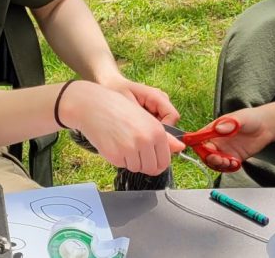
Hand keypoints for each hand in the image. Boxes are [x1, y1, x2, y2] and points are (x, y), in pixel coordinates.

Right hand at [61, 81, 184, 175]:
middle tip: (135, 149)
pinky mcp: (115, 156)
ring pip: (137, 168)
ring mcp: (130, 149)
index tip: (151, 156)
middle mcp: (146, 141)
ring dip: (131, 160)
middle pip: (152, 169)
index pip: (165, 161)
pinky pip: (123, 166)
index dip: (158, 161)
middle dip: (145, 164)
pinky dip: (119, 158)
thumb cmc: (120, 110)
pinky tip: (114, 143)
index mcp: (157, 131)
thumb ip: (164, 137)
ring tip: (123, 141)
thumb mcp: (145, 119)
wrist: (94, 106)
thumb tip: (181, 148)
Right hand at [199, 108, 273, 171]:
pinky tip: (236, 164)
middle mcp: (217, 141)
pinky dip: (228, 168)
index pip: (200, 138)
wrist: (266, 126)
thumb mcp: (240, 119)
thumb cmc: (251, 118)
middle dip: (210, 158)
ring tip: (229, 162)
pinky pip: (226, 166)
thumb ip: (229, 124)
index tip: (204, 150)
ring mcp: (225, 150)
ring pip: (215, 162)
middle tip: (219, 159)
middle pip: (205, 153)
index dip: (198, 145)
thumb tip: (218, 128)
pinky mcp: (234, 158)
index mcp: (214, 129)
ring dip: (219, 164)